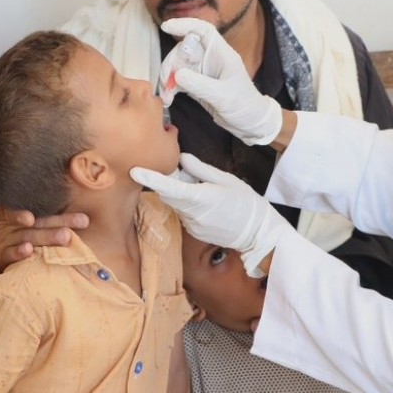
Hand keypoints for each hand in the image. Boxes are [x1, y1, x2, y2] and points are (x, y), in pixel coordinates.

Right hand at [0, 204, 88, 275]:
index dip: (52, 204)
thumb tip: (75, 190)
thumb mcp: (18, 212)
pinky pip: (11, 253)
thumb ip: (42, 207)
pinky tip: (29, 250)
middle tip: (82, 221)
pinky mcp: (1, 254)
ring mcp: (6, 237)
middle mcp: (12, 221)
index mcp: (19, 207)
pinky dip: (19, 252)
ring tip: (65, 236)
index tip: (65, 201)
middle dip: (61, 221)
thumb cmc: (12, 227)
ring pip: (29, 236)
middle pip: (40, 221)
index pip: (39, 205)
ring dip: (47, 237)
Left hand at [131, 153, 289, 276]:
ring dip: (181, 194)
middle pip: (168, 195)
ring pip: (176, 205)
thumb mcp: (227, 180)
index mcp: (201, 198)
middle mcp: (192, 214)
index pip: (169, 188)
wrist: (258, 233)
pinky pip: (184, 214)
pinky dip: (188, 206)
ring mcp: (192, 226)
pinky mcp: (194, 232)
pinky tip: (207, 204)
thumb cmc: (246, 202)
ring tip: (204, 190)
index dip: (150, 179)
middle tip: (184, 173)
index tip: (134, 171)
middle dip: (169, 182)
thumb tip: (182, 159)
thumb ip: (201, 170)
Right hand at [160, 17, 282, 145]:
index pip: (203, 30)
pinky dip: (171, 87)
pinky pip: (179, 79)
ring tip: (166, 95)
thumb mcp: (223, 96)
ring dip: (168, 78)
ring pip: (179, 65)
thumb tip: (176, 75)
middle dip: (171, 63)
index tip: (166, 27)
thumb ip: (199, 85)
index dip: (185, 24)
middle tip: (166, 82)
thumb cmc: (244, 106)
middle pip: (184, 50)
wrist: (250, 123)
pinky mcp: (197, 84)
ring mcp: (203, 71)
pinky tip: (168, 98)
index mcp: (222, 54)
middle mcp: (211, 59)